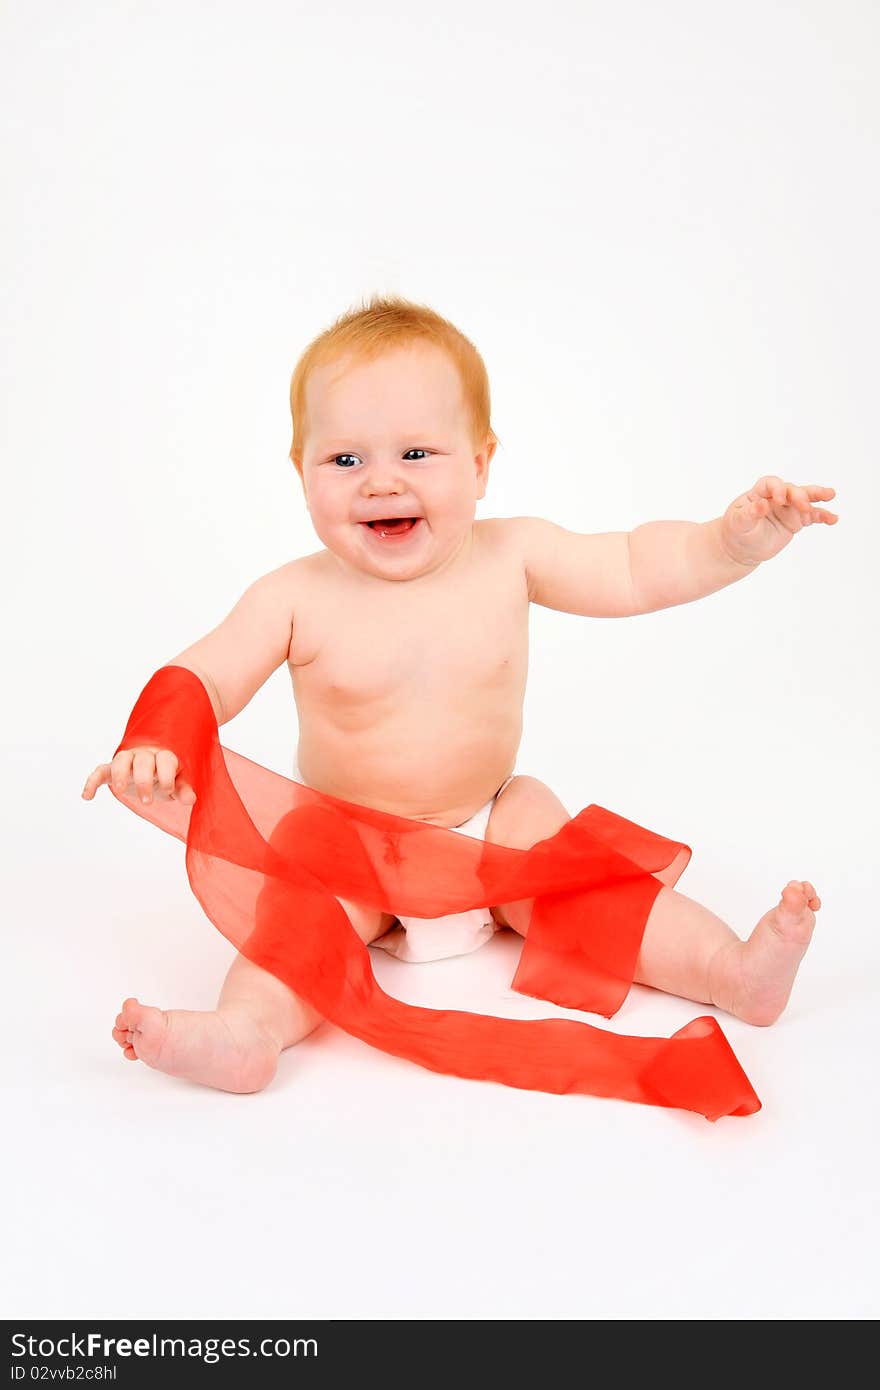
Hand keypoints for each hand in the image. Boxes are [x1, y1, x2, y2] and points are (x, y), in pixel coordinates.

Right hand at [81, 746, 196, 805]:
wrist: (148, 770)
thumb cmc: (164, 776)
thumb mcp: (175, 784)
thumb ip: (182, 790)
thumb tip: (190, 800)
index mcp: (162, 757)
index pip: (165, 760)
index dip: (166, 775)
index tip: (168, 791)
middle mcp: (144, 756)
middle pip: (142, 760)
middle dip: (144, 780)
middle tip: (147, 802)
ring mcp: (126, 762)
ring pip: (120, 760)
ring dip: (120, 774)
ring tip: (121, 791)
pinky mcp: (111, 770)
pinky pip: (99, 771)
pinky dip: (92, 781)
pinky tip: (86, 796)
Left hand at [719, 476, 837, 564]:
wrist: (742, 548)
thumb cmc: (736, 531)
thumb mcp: (738, 523)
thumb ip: (749, 513)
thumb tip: (761, 505)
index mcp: (759, 493)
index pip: (771, 484)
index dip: (777, 489)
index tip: (779, 500)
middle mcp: (776, 497)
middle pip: (791, 489)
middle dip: (799, 496)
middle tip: (804, 506)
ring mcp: (788, 508)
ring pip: (805, 498)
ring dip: (817, 496)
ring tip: (831, 495)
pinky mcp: (796, 520)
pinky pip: (812, 516)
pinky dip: (822, 516)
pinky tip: (833, 519)